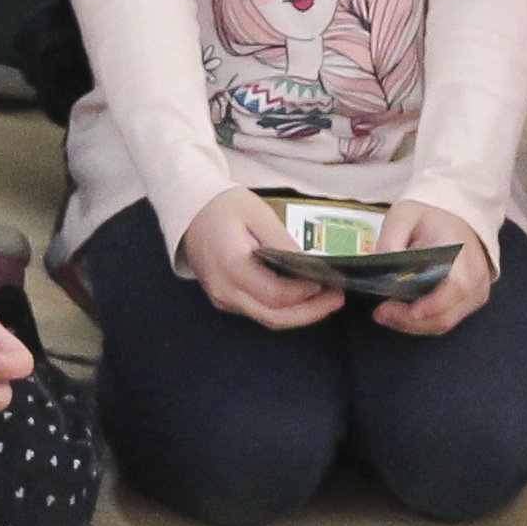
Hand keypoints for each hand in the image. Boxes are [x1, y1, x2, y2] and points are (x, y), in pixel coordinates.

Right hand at [175, 188, 341, 331]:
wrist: (189, 211)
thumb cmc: (224, 206)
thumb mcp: (257, 213)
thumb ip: (282, 242)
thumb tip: (310, 267)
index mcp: (231, 266)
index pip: (275, 295)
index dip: (304, 293)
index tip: (327, 281)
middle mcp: (225, 291)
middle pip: (274, 316)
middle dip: (310, 312)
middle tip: (337, 298)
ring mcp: (223, 299)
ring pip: (267, 319)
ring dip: (300, 315)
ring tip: (327, 301)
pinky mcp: (225, 300)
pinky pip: (258, 312)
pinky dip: (283, 310)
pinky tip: (303, 298)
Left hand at [367, 199, 494, 337]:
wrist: (455, 215)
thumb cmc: (428, 216)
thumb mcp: (402, 216)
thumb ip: (390, 241)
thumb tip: (380, 271)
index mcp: (461, 252)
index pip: (454, 287)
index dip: (428, 305)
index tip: (396, 308)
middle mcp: (476, 276)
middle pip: (445, 314)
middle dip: (409, 321)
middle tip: (381, 313)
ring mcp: (477, 291)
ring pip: (445, 322)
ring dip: (414, 325)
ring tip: (387, 314)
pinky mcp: (474, 300)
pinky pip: (449, 319)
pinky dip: (425, 322)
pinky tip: (405, 313)